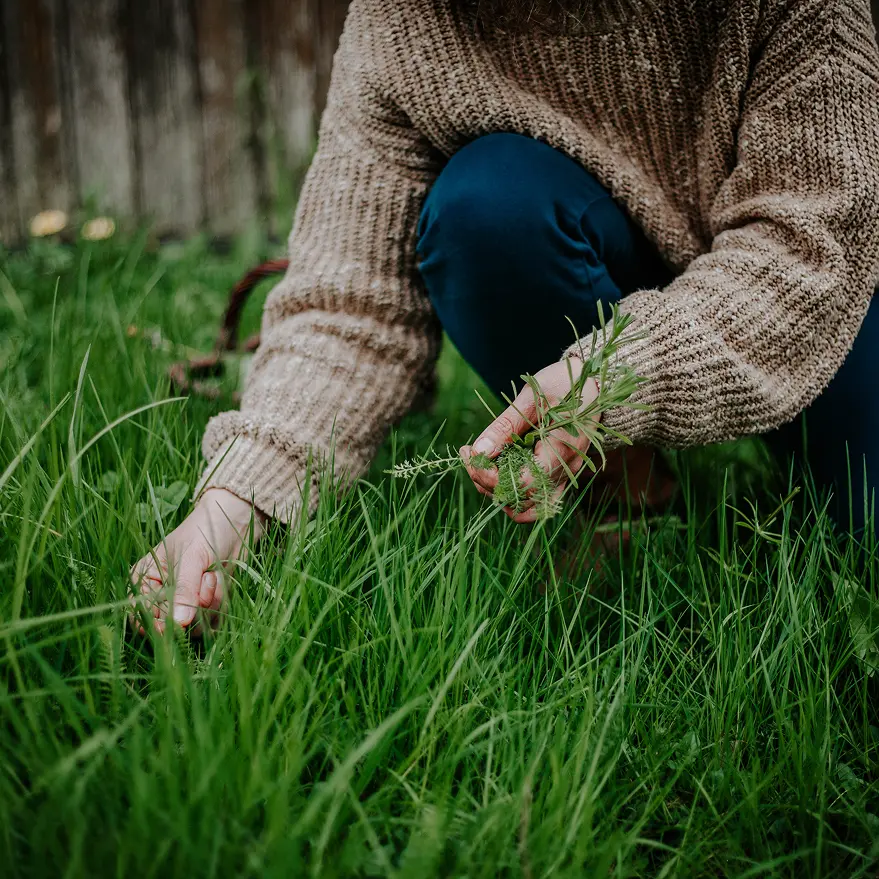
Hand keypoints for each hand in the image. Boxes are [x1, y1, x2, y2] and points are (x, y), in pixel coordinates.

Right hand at [129, 488, 265, 634]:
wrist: (234, 523)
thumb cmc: (204, 532)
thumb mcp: (191, 557)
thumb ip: (183, 590)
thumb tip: (177, 624)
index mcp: (146, 580)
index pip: (140, 614)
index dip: (154, 625)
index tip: (175, 625)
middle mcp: (163, 595)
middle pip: (171, 626)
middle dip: (192, 606)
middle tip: (204, 578)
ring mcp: (186, 603)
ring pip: (195, 625)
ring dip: (210, 602)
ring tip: (212, 575)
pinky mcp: (208, 606)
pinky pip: (214, 621)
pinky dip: (221, 602)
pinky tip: (220, 580)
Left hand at [460, 359, 599, 523]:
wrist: (596, 385)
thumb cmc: (566, 384)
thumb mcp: (532, 397)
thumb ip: (505, 426)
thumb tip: (478, 451)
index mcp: (561, 451)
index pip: (521, 484)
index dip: (489, 476)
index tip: (469, 452)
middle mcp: (565, 472)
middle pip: (519, 500)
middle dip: (486, 482)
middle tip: (470, 453)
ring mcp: (564, 477)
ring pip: (525, 507)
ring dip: (497, 492)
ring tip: (482, 463)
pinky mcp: (559, 477)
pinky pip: (534, 500)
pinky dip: (511, 492)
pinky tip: (498, 468)